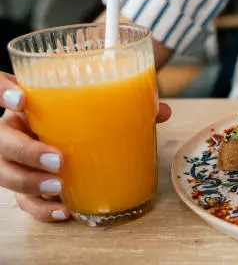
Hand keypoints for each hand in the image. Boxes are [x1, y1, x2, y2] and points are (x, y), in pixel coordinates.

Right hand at [0, 72, 171, 221]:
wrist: (66, 129)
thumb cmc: (80, 113)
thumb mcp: (96, 103)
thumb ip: (125, 103)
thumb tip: (161, 111)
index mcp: (28, 102)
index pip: (1, 88)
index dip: (3, 92)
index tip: (21, 98)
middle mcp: (14, 128)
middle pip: (1, 140)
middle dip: (25, 151)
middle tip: (58, 158)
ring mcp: (13, 157)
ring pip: (6, 173)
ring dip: (30, 183)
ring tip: (59, 186)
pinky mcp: (23, 181)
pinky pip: (22, 200)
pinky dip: (41, 208)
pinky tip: (64, 210)